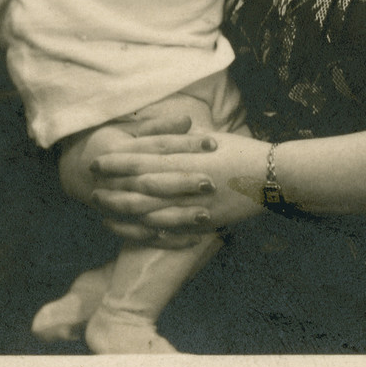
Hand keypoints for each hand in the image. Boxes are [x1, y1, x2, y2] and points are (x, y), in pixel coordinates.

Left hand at [87, 129, 268, 234]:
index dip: (116, 162)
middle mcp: (187, 181)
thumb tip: (158, 135)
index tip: (96, 162)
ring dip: (124, 212)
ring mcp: (194, 205)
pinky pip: (170, 230)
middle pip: (140, 187)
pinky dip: (148, 231)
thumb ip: (181, 139)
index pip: (142, 159)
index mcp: (186, 156)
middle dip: (113, 189)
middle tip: (92, 189)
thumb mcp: (209, 138)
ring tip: (103, 211)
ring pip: (151, 211)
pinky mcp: (203, 222)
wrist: (274, 176)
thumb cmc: (242, 152)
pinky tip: (132, 231)